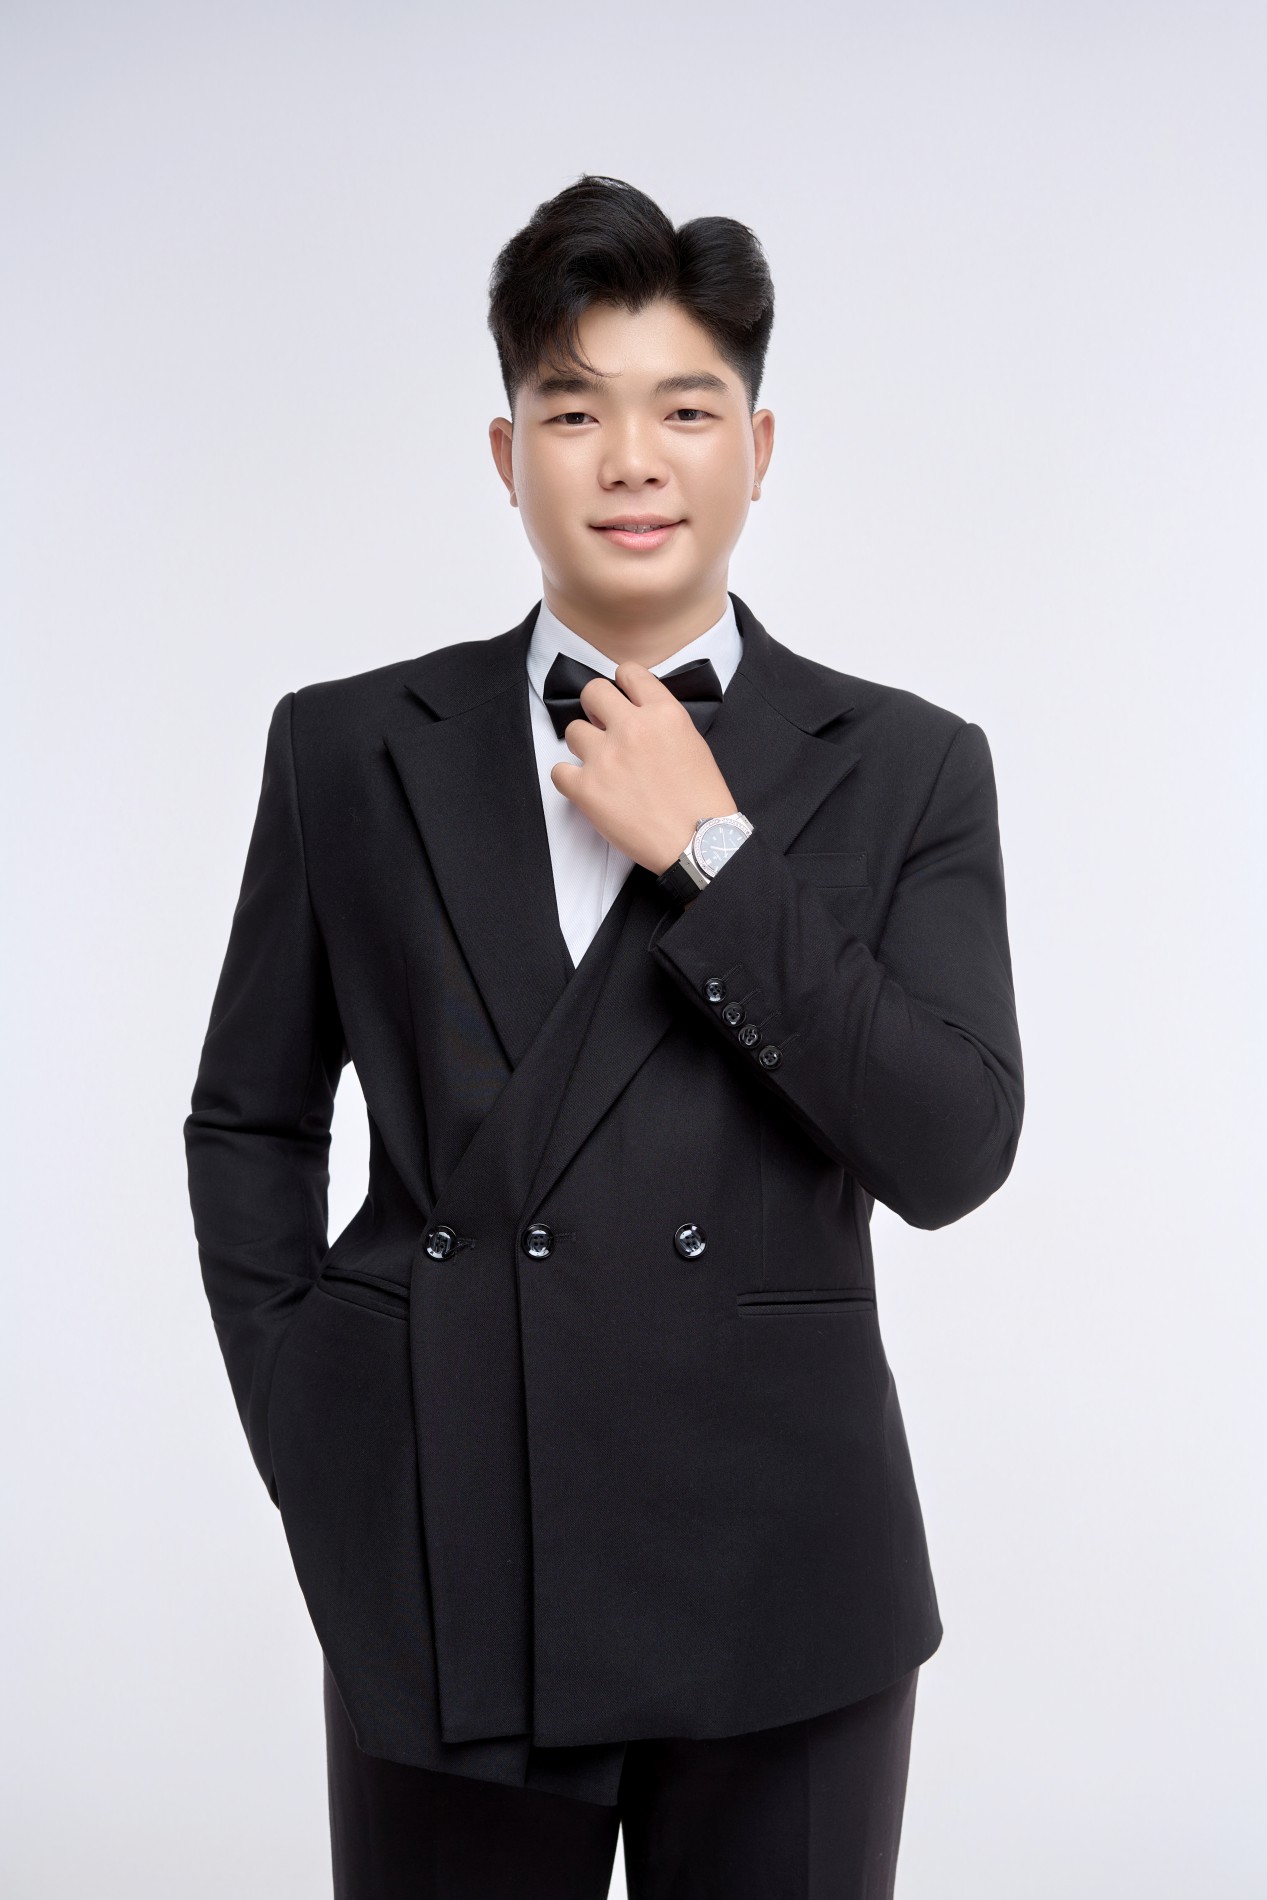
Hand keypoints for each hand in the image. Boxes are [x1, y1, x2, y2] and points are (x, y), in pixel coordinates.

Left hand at [549, 662, 737, 874]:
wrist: (698, 842)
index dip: (622, 685)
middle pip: (593, 691)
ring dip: (584, 746)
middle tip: (604, 728)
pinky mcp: (587, 789)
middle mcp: (632, 729)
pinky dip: (569, 779)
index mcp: (663, 714)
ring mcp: (606, 758)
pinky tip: (587, 788)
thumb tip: (637, 715)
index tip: (621, 699)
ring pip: (572, 730)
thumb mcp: (693, 743)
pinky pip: (559, 771)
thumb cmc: (702, 800)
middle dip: (596, 707)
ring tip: (602, 766)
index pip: (629, 672)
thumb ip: (662, 721)